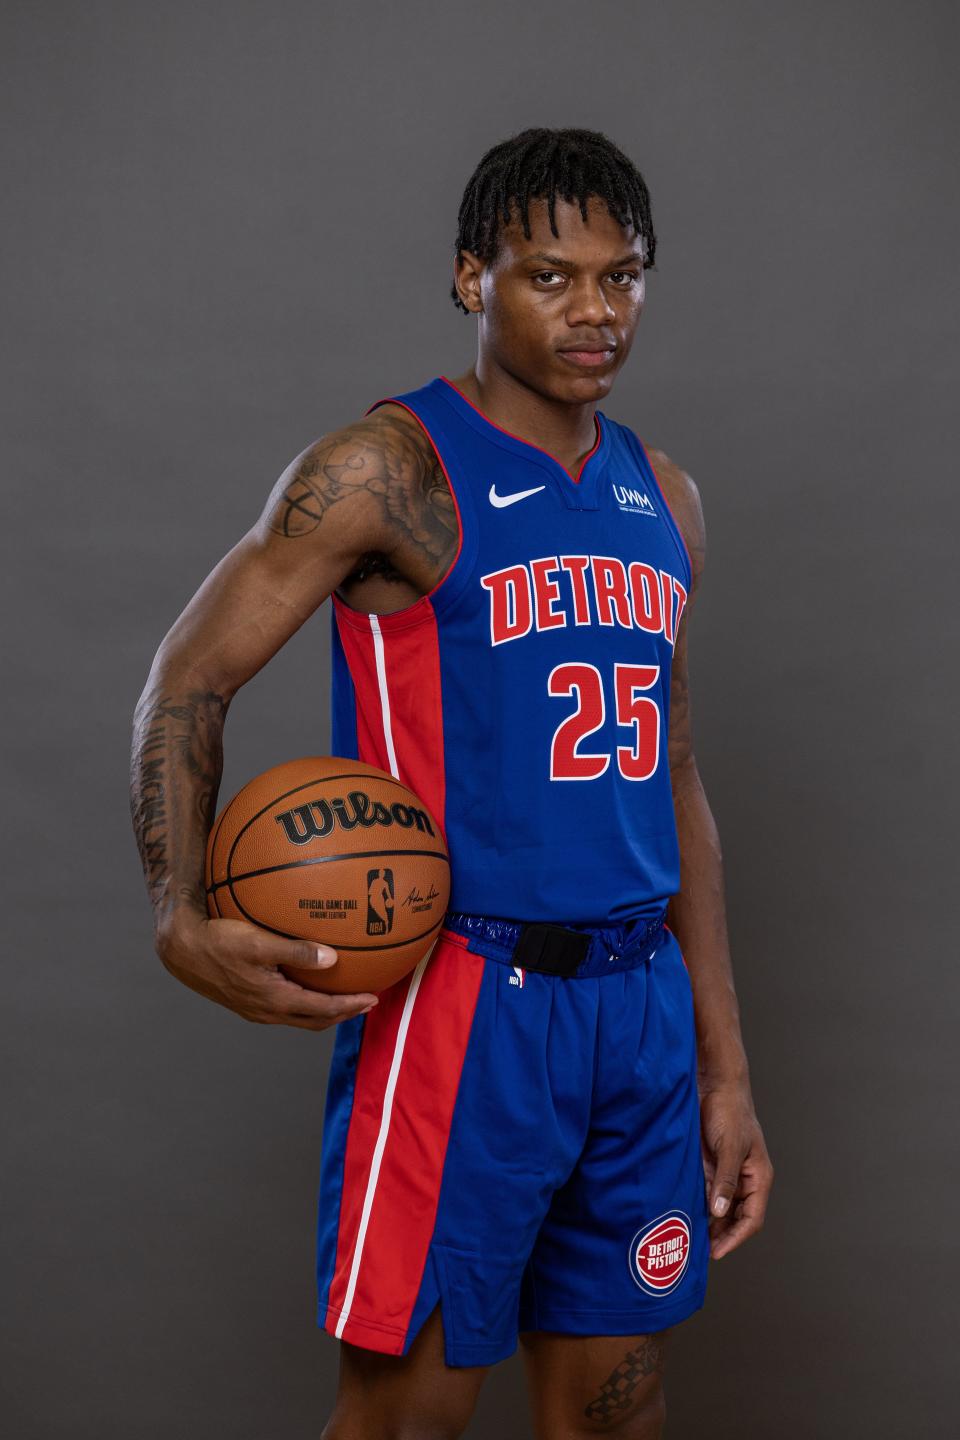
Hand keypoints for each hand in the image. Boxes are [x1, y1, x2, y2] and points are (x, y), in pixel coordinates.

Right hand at [155, 907, 378, 1029]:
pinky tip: (306, 982)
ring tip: (342, 997)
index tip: (374, 998)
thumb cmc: (219, 941)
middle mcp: (267, 1011)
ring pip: (299, 1017)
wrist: (182, 950)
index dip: (350, 1006)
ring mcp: (256, 1009)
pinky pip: (284, 1008)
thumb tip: (333, 958)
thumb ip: (297, 951)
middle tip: (366, 1002)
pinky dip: (304, 1003)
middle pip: (315, 1021)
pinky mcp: (247, 1002)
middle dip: (343, 1014)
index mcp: (274, 1000)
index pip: (323, 1010)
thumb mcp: (259, 943)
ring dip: (323, 1011)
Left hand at [698, 1079, 773, 1259]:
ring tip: (689, 1239)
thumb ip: (725, 1180)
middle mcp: (743, 1179)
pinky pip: (705, 1192)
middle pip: (736, 1218)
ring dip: (708, 1223)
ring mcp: (726, 1173)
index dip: (735, 1238)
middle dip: (721, 1235)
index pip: (752, 1218)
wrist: (714, 1084)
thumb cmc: (730, 1111)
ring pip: (719, 1208)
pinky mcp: (710, 1165)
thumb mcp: (730, 1147)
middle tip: (699, 1251)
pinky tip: (684, 1214)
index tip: (716, 1252)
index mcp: (758, 1177)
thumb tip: (718, 1212)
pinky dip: (697, 1205)